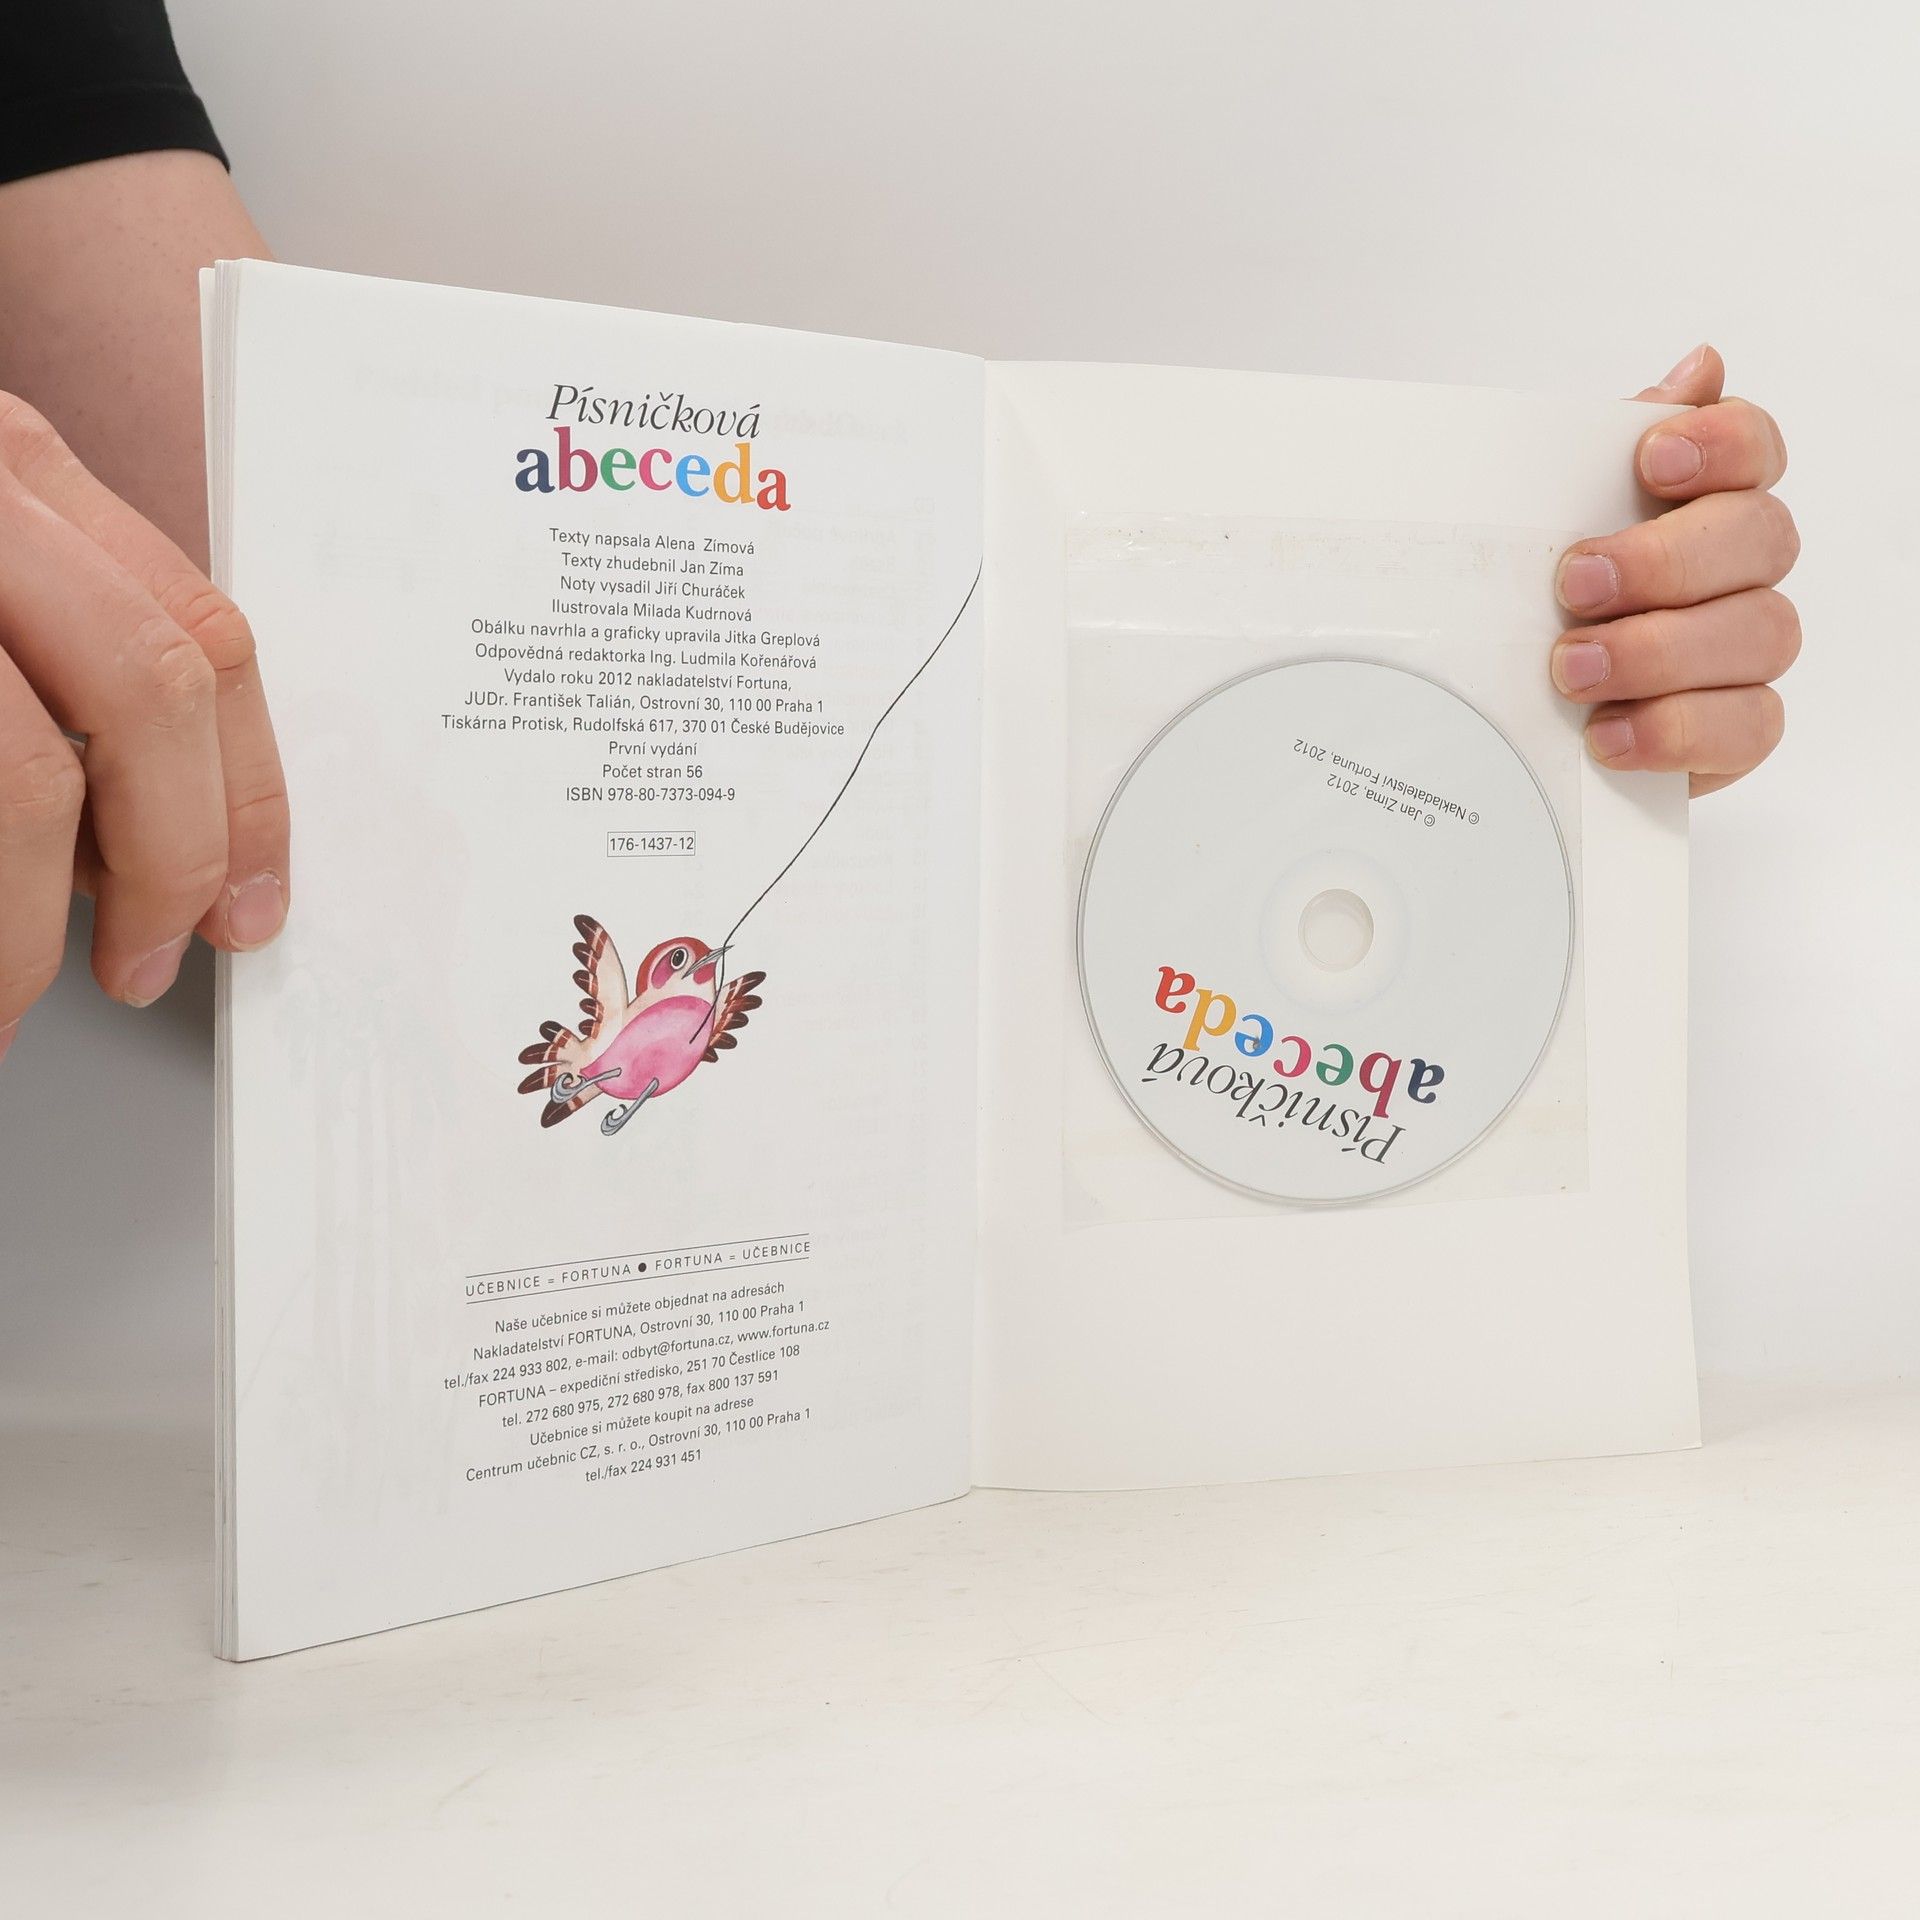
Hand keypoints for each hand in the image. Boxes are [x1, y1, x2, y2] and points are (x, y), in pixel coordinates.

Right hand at [0, 394, 288, 1065]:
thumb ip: (54, 653)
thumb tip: (153, 841)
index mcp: (4, 464)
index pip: (197, 634)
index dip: (245, 790)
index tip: (245, 897)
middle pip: (145, 689)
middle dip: (172, 860)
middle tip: (148, 965)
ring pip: (19, 772)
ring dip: (21, 926)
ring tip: (4, 1004)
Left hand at [1552, 345, 1799, 795]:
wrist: (1506, 714)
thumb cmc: (1530, 602)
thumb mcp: (1534, 520)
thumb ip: (1600, 447)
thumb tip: (1698, 366)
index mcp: (1700, 500)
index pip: (1752, 446)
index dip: (1720, 443)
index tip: (1650, 459)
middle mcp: (1738, 568)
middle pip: (1761, 538)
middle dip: (1666, 560)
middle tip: (1576, 585)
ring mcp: (1743, 648)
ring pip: (1761, 633)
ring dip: (1659, 652)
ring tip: (1572, 670)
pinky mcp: (1733, 729)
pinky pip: (1748, 727)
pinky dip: (1676, 732)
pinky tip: (1609, 734)